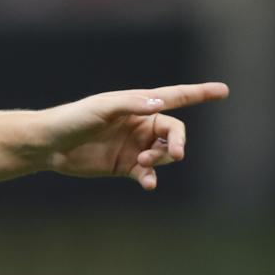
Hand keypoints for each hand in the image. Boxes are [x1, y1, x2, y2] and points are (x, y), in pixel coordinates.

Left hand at [35, 82, 229, 190]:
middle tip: (175, 153)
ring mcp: (134, 146)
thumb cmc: (74, 118)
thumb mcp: (103, 107)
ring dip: (160, 160)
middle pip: (174, 133)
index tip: (224, 90)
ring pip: (163, 155)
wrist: (50, 144)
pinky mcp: (125, 166)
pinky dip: (151, 178)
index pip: (175, 97)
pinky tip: (147, 183)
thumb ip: (132, 104)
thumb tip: (162, 103)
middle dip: (178, 143)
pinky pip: (148, 174)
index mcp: (138, 104)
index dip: (200, 93)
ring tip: (142, 164)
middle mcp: (140, 124)